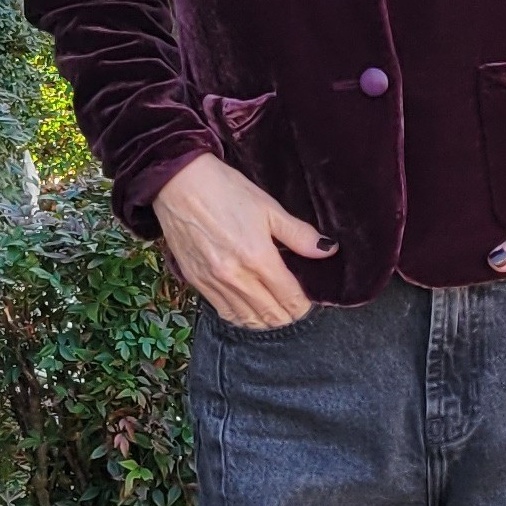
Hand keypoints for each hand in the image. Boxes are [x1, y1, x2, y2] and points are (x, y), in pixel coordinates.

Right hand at [153, 154, 331, 327]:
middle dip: (288, 316)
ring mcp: (214, 283)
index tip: (308, 302)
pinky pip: (223, 312)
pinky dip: (241, 317)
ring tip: (276, 313)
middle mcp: (236, 277)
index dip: (303, 305)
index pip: (290, 298)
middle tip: (295, 309)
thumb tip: (328, 250)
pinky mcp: (196, 282)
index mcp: (259, 258)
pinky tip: (249, 311)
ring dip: (265, 321)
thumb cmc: (226, 191)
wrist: (178, 184)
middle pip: (271, 315)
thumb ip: (299, 234)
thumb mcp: (269, 208)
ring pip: (247, 319)